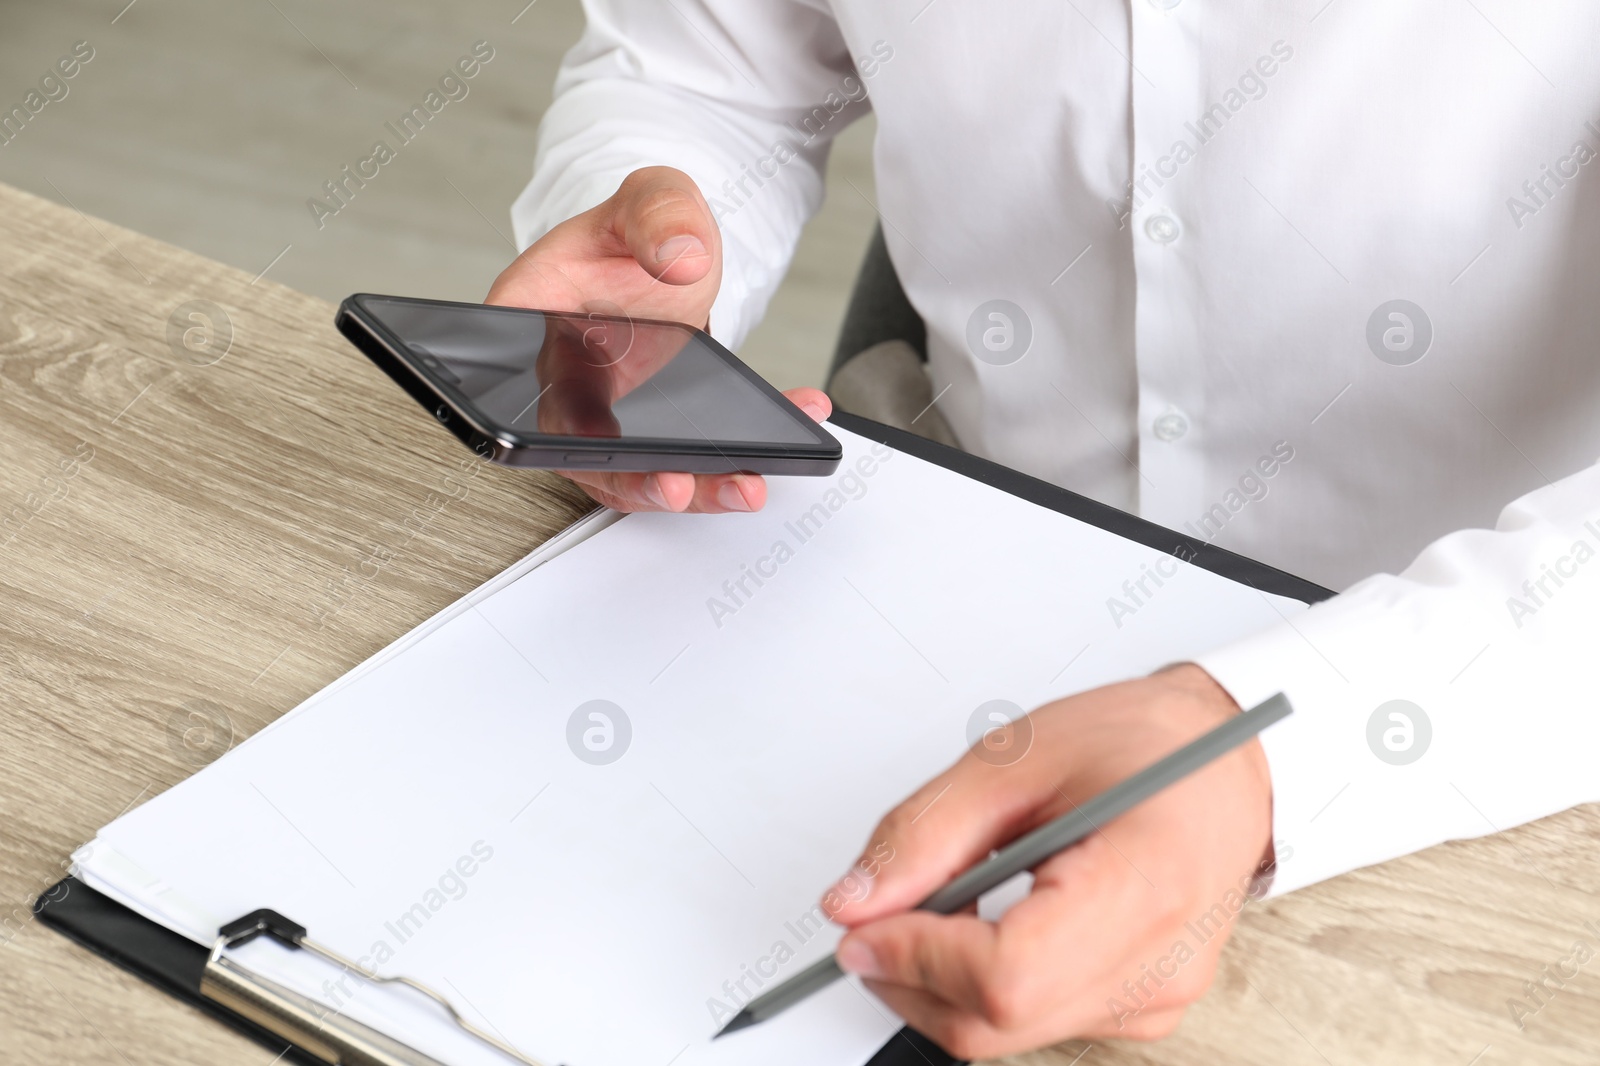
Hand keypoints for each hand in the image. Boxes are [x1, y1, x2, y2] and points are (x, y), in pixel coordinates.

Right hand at [486, 165, 829, 512]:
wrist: (676, 248)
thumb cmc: (642, 229)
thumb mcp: (653, 199)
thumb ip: (660, 215)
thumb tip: (683, 257)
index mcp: (535, 314)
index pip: (532, 383)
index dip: (565, 431)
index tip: (608, 449)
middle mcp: (562, 373)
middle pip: (585, 449)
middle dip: (636, 479)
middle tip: (680, 487)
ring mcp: (605, 407)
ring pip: (640, 467)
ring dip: (695, 486)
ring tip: (746, 484)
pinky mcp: (651, 423)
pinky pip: (691, 452)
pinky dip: (742, 450)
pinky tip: (795, 418)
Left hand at [822, 665, 1273, 1058]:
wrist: (1224, 762)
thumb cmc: (1143, 745)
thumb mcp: (1016, 756)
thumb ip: (925, 833)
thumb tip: (853, 904)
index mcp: (1144, 883)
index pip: (1007, 975)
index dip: (918, 956)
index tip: (864, 924)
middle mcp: (1161, 962)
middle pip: (998, 1021)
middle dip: (911, 977)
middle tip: (873, 917)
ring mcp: (1155, 998)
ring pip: (1005, 1035)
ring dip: (939, 983)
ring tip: (934, 904)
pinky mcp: (1140, 1010)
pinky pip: (1032, 1024)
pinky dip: (979, 986)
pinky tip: (979, 924)